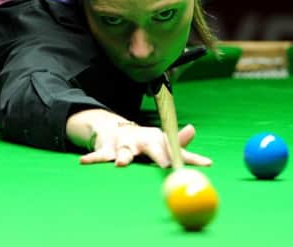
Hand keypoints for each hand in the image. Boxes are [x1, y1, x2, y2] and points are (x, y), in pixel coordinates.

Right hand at [80, 122, 211, 167]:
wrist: (116, 128)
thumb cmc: (144, 141)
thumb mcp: (163, 143)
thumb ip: (182, 150)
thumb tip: (209, 160)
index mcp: (156, 140)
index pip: (171, 148)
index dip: (181, 157)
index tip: (191, 165)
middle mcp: (140, 140)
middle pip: (150, 148)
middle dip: (156, 154)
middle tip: (163, 165)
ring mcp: (122, 144)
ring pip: (123, 152)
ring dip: (122, 158)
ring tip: (120, 164)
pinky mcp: (105, 149)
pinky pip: (98, 156)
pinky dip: (91, 159)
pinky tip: (83, 162)